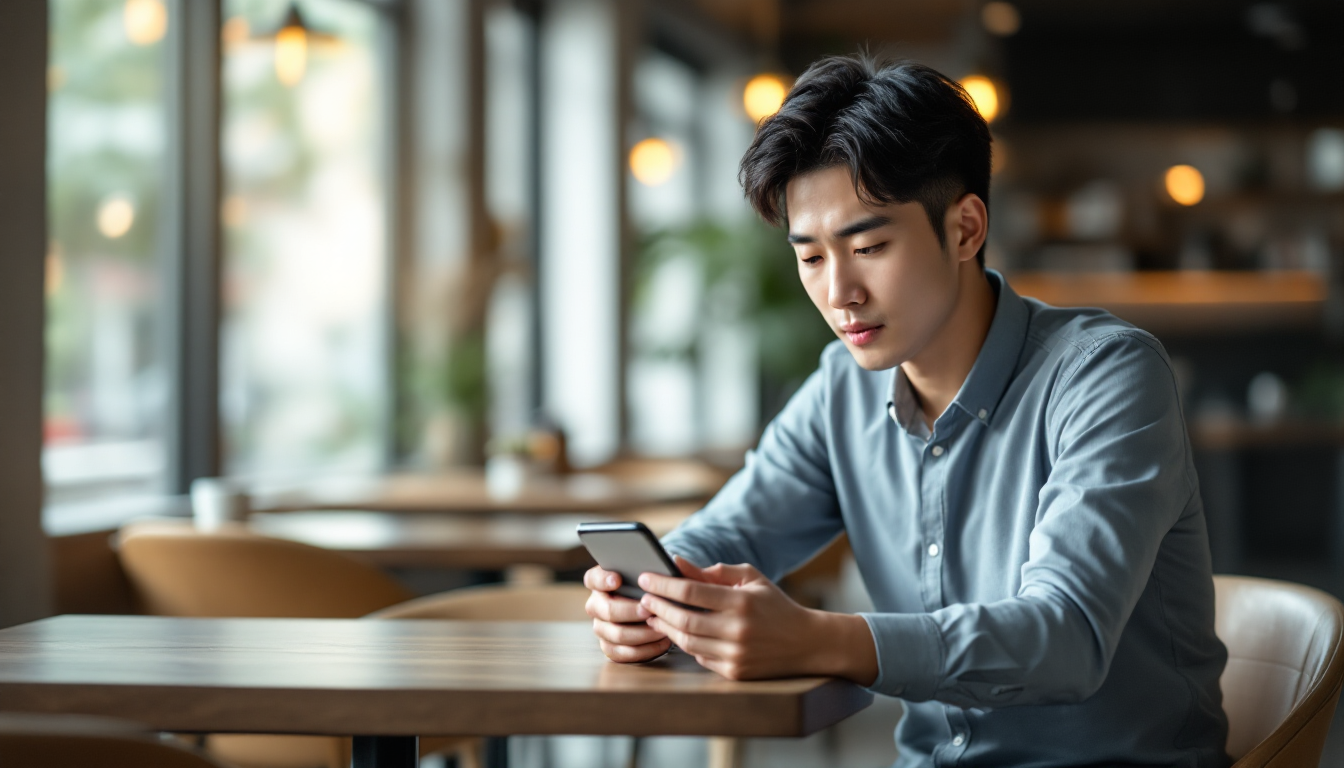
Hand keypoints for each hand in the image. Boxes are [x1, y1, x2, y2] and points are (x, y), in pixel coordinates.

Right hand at [584, 565, 671, 662]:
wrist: (655, 605)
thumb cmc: (653, 586)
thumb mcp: (655, 573)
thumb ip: (659, 567)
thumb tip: (675, 561)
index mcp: (601, 582)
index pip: (593, 578)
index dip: (603, 579)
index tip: (618, 579)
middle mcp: (596, 605)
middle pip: (606, 610)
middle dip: (629, 610)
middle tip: (649, 609)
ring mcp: (601, 627)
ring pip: (615, 634)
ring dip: (641, 633)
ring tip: (661, 628)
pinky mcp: (610, 646)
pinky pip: (621, 654)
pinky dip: (644, 650)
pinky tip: (662, 642)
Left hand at [638, 556, 877, 683]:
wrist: (806, 643)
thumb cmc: (775, 605)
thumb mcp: (750, 579)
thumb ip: (713, 572)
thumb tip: (677, 562)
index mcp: (741, 602)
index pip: (691, 592)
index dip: (663, 584)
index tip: (645, 577)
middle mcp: (737, 630)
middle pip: (683, 620)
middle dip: (657, 607)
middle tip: (642, 598)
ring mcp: (735, 655)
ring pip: (686, 642)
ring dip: (665, 627)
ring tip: (653, 615)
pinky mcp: (734, 673)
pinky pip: (699, 657)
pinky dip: (685, 644)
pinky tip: (675, 632)